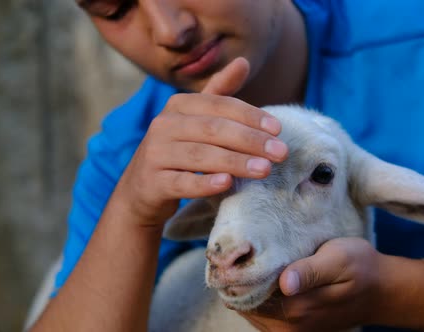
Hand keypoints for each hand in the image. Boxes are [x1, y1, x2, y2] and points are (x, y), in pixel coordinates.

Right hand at [113, 57, 288, 226]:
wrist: (143, 189)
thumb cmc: (179, 149)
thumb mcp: (196, 119)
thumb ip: (220, 92)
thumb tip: (243, 60)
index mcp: (178, 105)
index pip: (220, 105)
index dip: (250, 116)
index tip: (278, 129)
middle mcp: (164, 125)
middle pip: (213, 129)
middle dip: (250, 140)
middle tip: (280, 153)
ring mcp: (156, 154)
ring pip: (200, 156)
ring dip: (235, 162)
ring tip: (264, 169)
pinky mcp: (153, 183)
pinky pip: (182, 182)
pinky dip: (204, 183)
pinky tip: (227, 183)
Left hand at [238, 238, 383, 331]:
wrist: (381, 290)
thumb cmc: (359, 267)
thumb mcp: (338, 259)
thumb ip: (310, 271)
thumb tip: (285, 283)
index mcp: (299, 308)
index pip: (249, 296)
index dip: (238, 275)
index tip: (237, 254)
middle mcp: (292, 326)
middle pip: (246, 306)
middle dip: (240, 283)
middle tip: (242, 255)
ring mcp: (293, 331)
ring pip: (252, 313)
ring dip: (249, 291)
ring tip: (254, 265)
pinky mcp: (295, 330)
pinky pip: (263, 317)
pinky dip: (259, 300)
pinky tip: (267, 280)